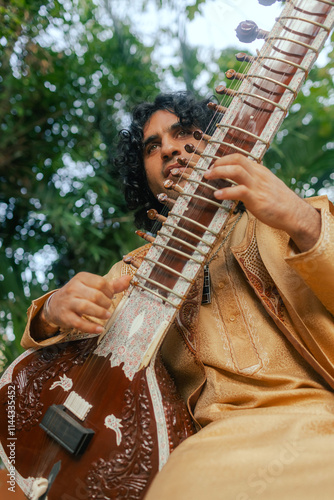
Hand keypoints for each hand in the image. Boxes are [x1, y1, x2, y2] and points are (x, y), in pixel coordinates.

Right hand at [43, 272, 131, 334]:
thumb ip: (111, 285)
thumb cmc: (78, 294)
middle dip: (106, 303)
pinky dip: (91, 327)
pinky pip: (79, 323)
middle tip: (108, 307)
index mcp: (81, 278)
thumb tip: (129, 279)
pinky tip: (100, 329)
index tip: (111, 297)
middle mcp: (73, 288)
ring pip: (86, 307)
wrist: (54, 305)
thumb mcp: (92, 286)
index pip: (101, 282)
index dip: (109, 291)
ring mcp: (68, 302)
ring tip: (107, 316)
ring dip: (100, 313)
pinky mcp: (65, 316)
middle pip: (95, 295)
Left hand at [204, 154, 320, 251]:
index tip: (214, 165)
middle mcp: (258, 175)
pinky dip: (226, 192)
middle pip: (237, 159)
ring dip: (219, 172)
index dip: (224, 159)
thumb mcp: (266, 186)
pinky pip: (239, 191)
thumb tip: (238, 183)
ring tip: (208, 177)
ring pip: (236, 171)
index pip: (240, 157)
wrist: (294, 214)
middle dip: (219, 163)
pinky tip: (217, 195)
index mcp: (260, 171)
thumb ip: (254, 182)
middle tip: (207, 171)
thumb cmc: (279, 203)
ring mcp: (257, 186)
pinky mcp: (257, 199)